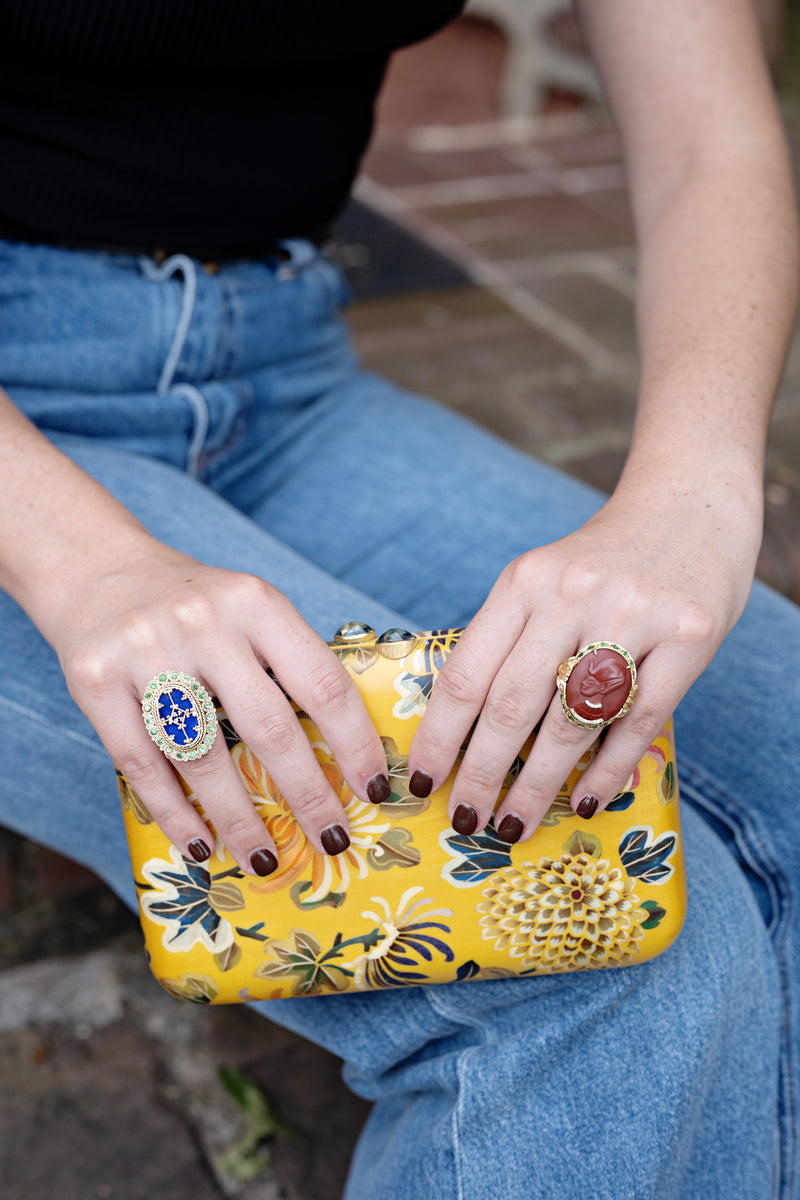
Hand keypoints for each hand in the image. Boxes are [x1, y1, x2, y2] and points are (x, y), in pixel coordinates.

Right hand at [50, 536, 389, 874]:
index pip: (321, 683)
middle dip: (307, 795)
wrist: (97, 569)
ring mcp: (145, 651)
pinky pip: (141, 764)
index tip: (374, 790)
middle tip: (332, 839)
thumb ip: (288, 662)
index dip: (354, 744)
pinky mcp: (94, 681)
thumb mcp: (249, 609)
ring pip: (202, 757)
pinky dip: (174, 813)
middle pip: (269, 728)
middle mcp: (204, 623)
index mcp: (256, 602)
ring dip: (239, 820)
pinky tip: (201, 844)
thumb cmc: (193, 604)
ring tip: (265, 859)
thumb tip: (343, 752)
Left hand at [408, 480, 760, 841]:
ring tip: (515, 825)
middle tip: (465, 821)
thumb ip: (510, 641)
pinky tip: (587, 799)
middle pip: (512, 705)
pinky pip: (639, 721)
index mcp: (524, 581)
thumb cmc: (604, 559)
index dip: (439, 736)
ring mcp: (634, 615)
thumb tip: (466, 731)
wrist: (692, 504)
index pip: (465, 672)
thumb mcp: (543, 579)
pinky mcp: (690, 636)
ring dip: (538, 785)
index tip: (422, 780)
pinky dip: (608, 769)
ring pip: (573, 722)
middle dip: (480, 775)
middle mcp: (572, 595)